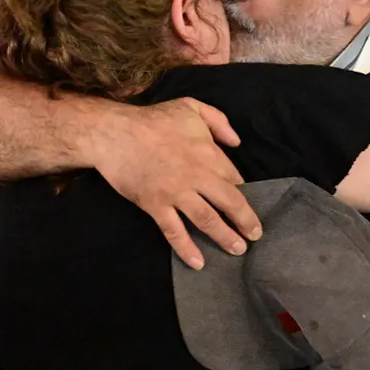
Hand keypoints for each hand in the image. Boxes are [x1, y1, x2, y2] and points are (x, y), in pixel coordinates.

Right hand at [94, 98, 261, 269]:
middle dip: (246, 221)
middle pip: (229, 203)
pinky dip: (187, 248)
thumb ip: (219, 121)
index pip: (234, 178)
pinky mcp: (155, 205)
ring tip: (237, 251)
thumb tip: (236, 141)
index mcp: (208, 153)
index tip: (247, 205)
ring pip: (207, 220)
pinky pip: (174, 231)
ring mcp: (176, 193)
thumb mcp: (191, 107)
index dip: (243, 193)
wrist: (114, 133)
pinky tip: (198, 262)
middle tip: (255, 235)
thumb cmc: (153, 119)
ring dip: (225, 237)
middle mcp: (197, 176)